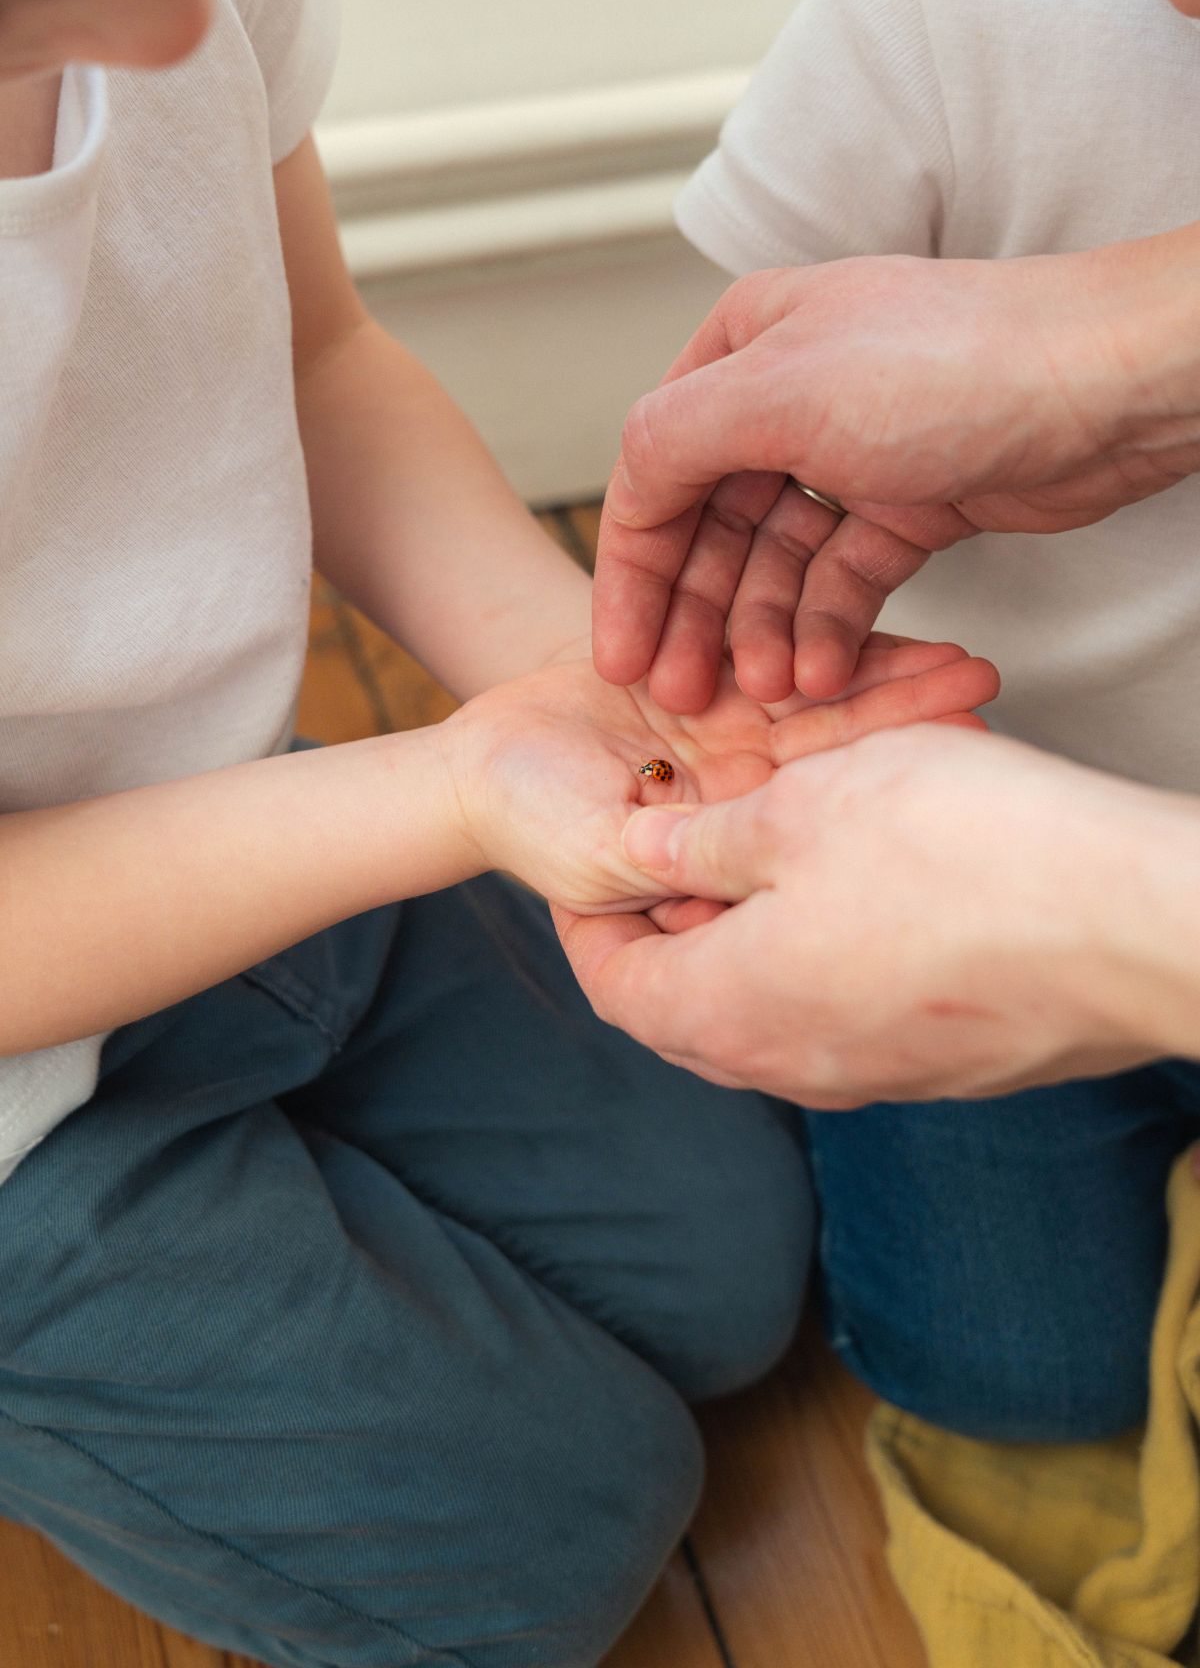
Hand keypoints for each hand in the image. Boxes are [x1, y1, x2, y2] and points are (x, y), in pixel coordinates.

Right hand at [443, 635, 997, 914]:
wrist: (479, 769)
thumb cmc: (530, 824)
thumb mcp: (600, 856)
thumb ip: (665, 859)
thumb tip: (731, 873)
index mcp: (728, 835)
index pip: (817, 805)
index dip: (877, 776)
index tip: (951, 751)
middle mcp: (744, 788)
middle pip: (837, 751)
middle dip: (907, 719)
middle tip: (980, 686)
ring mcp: (731, 735)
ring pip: (816, 699)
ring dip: (885, 678)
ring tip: (961, 659)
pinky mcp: (709, 681)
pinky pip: (769, 654)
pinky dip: (820, 640)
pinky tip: (885, 626)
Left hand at [554, 725, 1187, 1104]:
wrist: (1131, 923)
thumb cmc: (958, 851)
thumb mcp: (801, 809)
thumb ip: (706, 840)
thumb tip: (645, 854)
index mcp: (730, 1012)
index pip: (616, 986)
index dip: (589, 923)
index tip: (593, 868)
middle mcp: (795, 1069)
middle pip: (690, 1010)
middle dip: (670, 931)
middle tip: (677, 852)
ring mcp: (877, 1078)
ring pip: (774, 1014)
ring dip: (754, 941)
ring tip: (772, 851)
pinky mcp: (948, 1066)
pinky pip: (851, 1019)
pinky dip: (826, 960)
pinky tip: (864, 887)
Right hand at [593, 246, 1199, 709]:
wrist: (1107, 384)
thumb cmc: (952, 364)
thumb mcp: (779, 390)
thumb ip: (674, 439)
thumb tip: (625, 488)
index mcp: (741, 351)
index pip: (655, 475)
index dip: (634, 574)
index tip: (619, 659)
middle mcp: (786, 400)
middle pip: (713, 529)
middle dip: (697, 618)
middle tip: (683, 698)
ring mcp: (850, 456)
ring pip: (778, 565)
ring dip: (765, 633)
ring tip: (771, 696)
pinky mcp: (909, 506)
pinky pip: (843, 582)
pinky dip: (828, 629)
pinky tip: (823, 674)